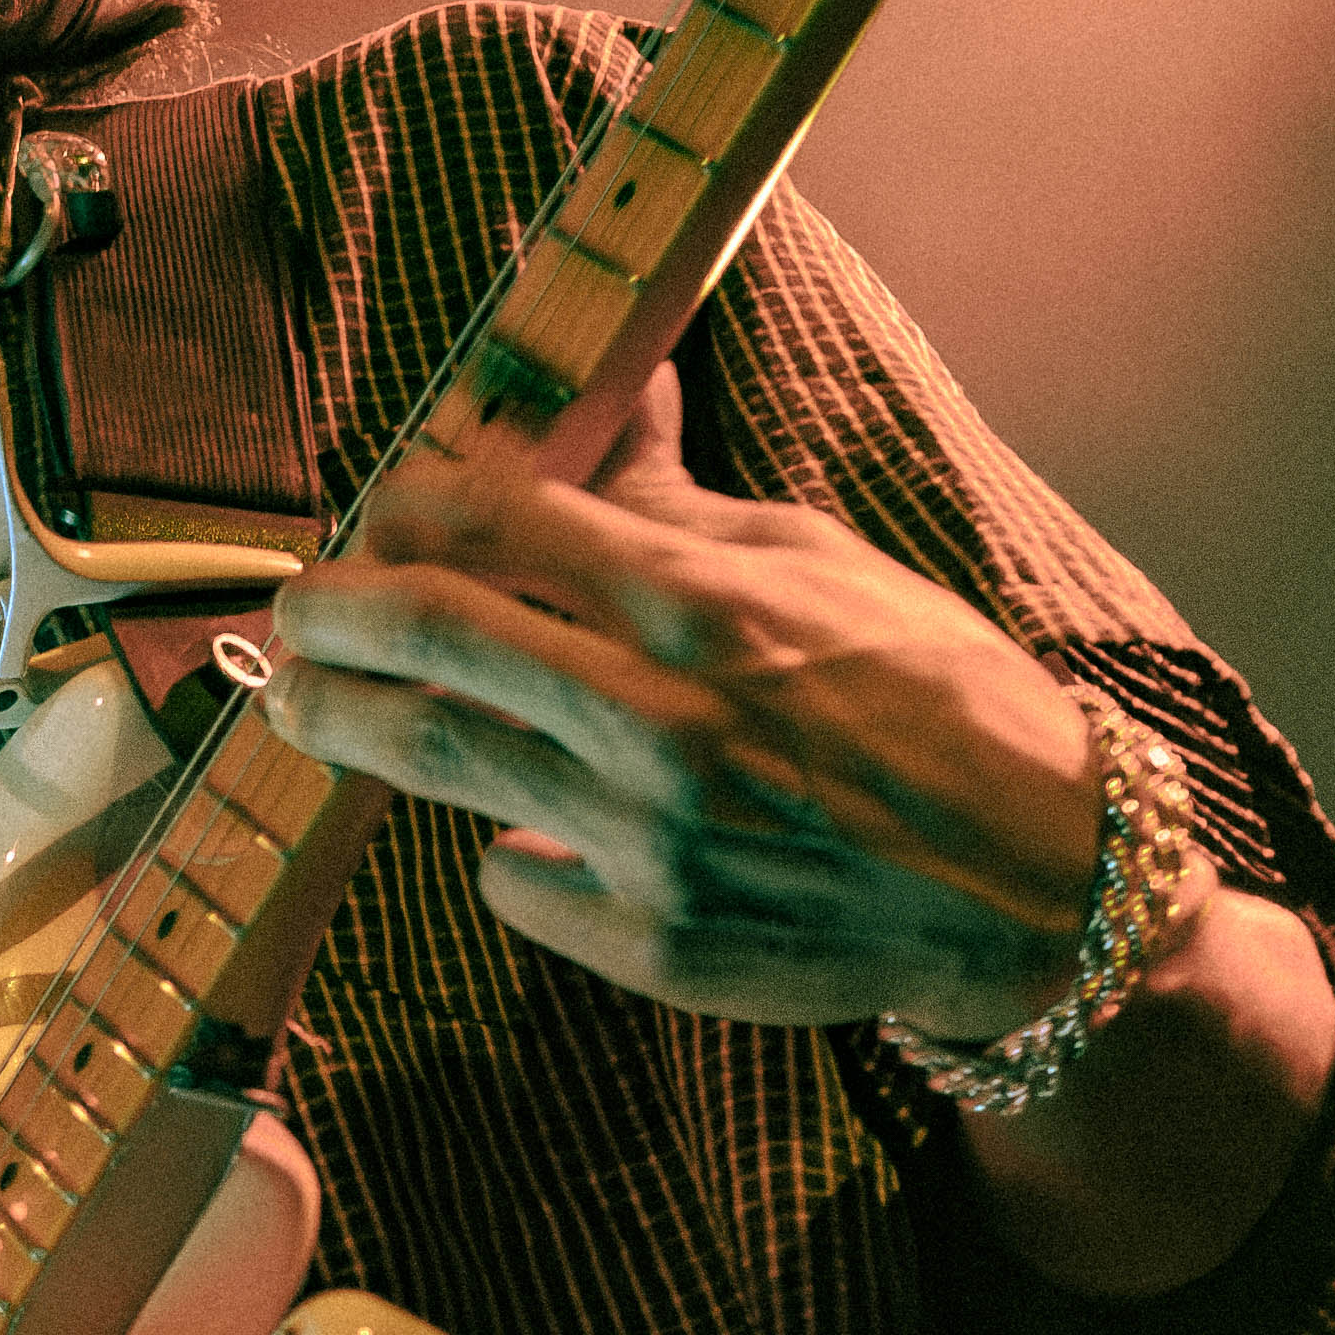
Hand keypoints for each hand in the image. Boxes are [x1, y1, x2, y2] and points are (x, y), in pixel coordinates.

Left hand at [268, 377, 1117, 1032]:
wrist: (1041, 888)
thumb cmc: (943, 704)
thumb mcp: (826, 566)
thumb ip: (683, 501)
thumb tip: (608, 392)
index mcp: (711, 606)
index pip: (500, 522)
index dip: (412, 504)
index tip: (379, 504)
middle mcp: (665, 720)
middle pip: (434, 639)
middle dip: (334, 611)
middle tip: (294, 605)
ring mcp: (650, 841)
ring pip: (441, 760)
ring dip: (347, 720)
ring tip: (306, 700)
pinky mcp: (652, 942)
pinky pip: (520, 877)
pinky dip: (508, 847)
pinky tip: (517, 830)